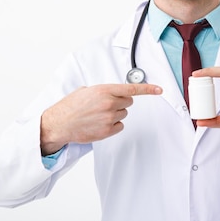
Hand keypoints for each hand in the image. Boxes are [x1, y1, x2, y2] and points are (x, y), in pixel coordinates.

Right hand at [40, 83, 161, 154]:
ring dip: (115, 114)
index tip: (160, 89)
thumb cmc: (71, 106)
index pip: (131, 89)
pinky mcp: (107, 131)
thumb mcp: (86, 91)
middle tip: (105, 105)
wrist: (59, 124)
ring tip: (98, 115)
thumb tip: (115, 93)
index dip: (148, 89)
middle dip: (120, 102)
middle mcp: (109, 103)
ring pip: (124, 114)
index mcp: (104, 90)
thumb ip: (104, 91)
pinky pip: (120, 126)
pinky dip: (113, 125)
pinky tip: (99, 124)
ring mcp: (109, 118)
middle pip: (128, 102)